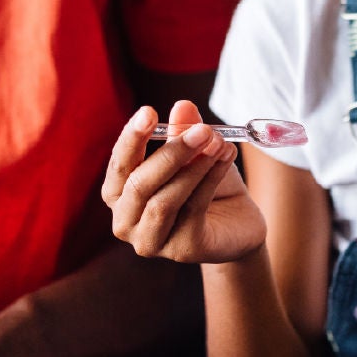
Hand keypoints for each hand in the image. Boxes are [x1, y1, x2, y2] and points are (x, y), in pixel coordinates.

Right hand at [102, 100, 265, 262]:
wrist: (237, 223)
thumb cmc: (206, 185)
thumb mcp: (194, 153)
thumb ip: (183, 131)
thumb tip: (182, 106)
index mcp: (119, 193)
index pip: (119, 164)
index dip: (132, 138)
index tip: (149, 112)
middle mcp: (125, 222)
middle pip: (139, 185)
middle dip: (172, 153)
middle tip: (202, 129)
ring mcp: (151, 241)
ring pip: (165, 200)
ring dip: (195, 167)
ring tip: (219, 142)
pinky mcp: (181, 249)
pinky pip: (193, 210)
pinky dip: (211, 179)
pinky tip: (226, 158)